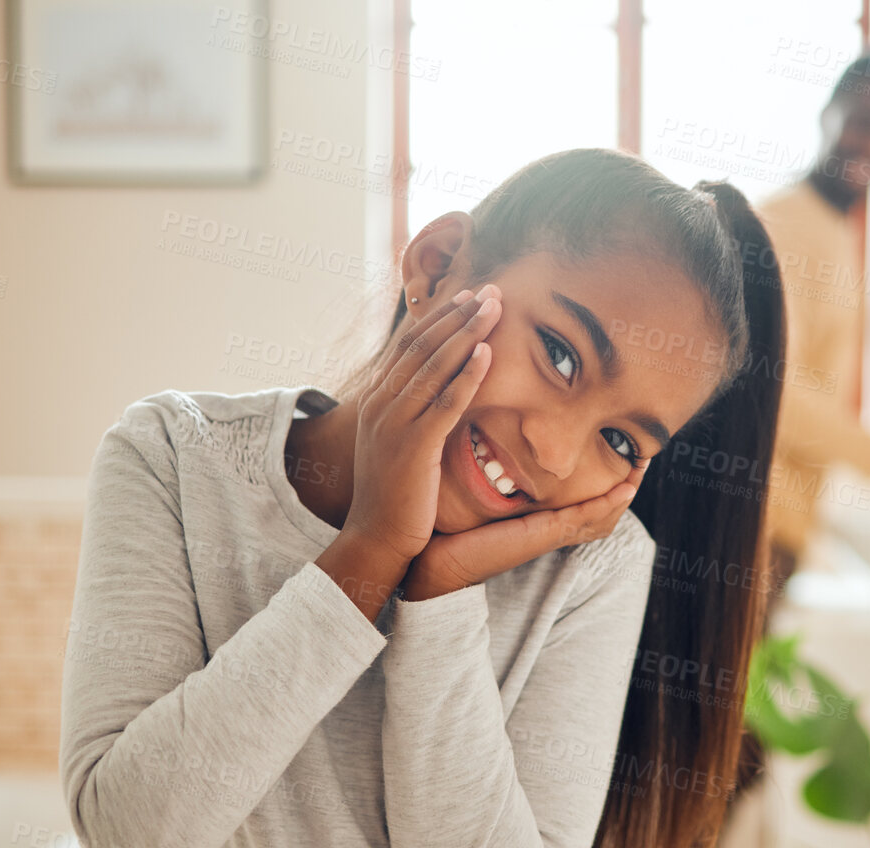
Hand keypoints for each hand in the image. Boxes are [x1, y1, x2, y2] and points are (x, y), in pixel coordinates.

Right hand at [344, 286, 502, 559]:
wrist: (377, 536)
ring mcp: (395, 423)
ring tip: (492, 306)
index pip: (408, 346)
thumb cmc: (394, 493)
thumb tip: (437, 392)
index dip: (438, 318)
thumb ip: (413, 413)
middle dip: (456, 314)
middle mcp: (381, 404)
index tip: (466, 296)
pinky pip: (445, 402)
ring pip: (433, 366)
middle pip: (422, 346)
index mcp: (377, 400)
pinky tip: (487, 353)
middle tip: (487, 290)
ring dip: (466, 332)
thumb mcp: (397, 443)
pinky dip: (467, 375)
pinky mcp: (414, 446)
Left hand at [401, 456, 651, 600]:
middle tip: (643, 455)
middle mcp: (549, 529)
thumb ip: (489, 474)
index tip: (618, 451)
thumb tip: (488, 443)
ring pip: (602, 515)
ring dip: (626, 491)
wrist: (433, 562)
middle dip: (627, 484)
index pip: (585, 502)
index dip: (608, 482)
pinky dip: (608, 504)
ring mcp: (549, 533)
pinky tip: (624, 487)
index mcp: (538, 520)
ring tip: (642, 464)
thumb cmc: (448, 528)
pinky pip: (583, 518)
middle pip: (604, 511)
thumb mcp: (476, 495)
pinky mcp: (542, 535)